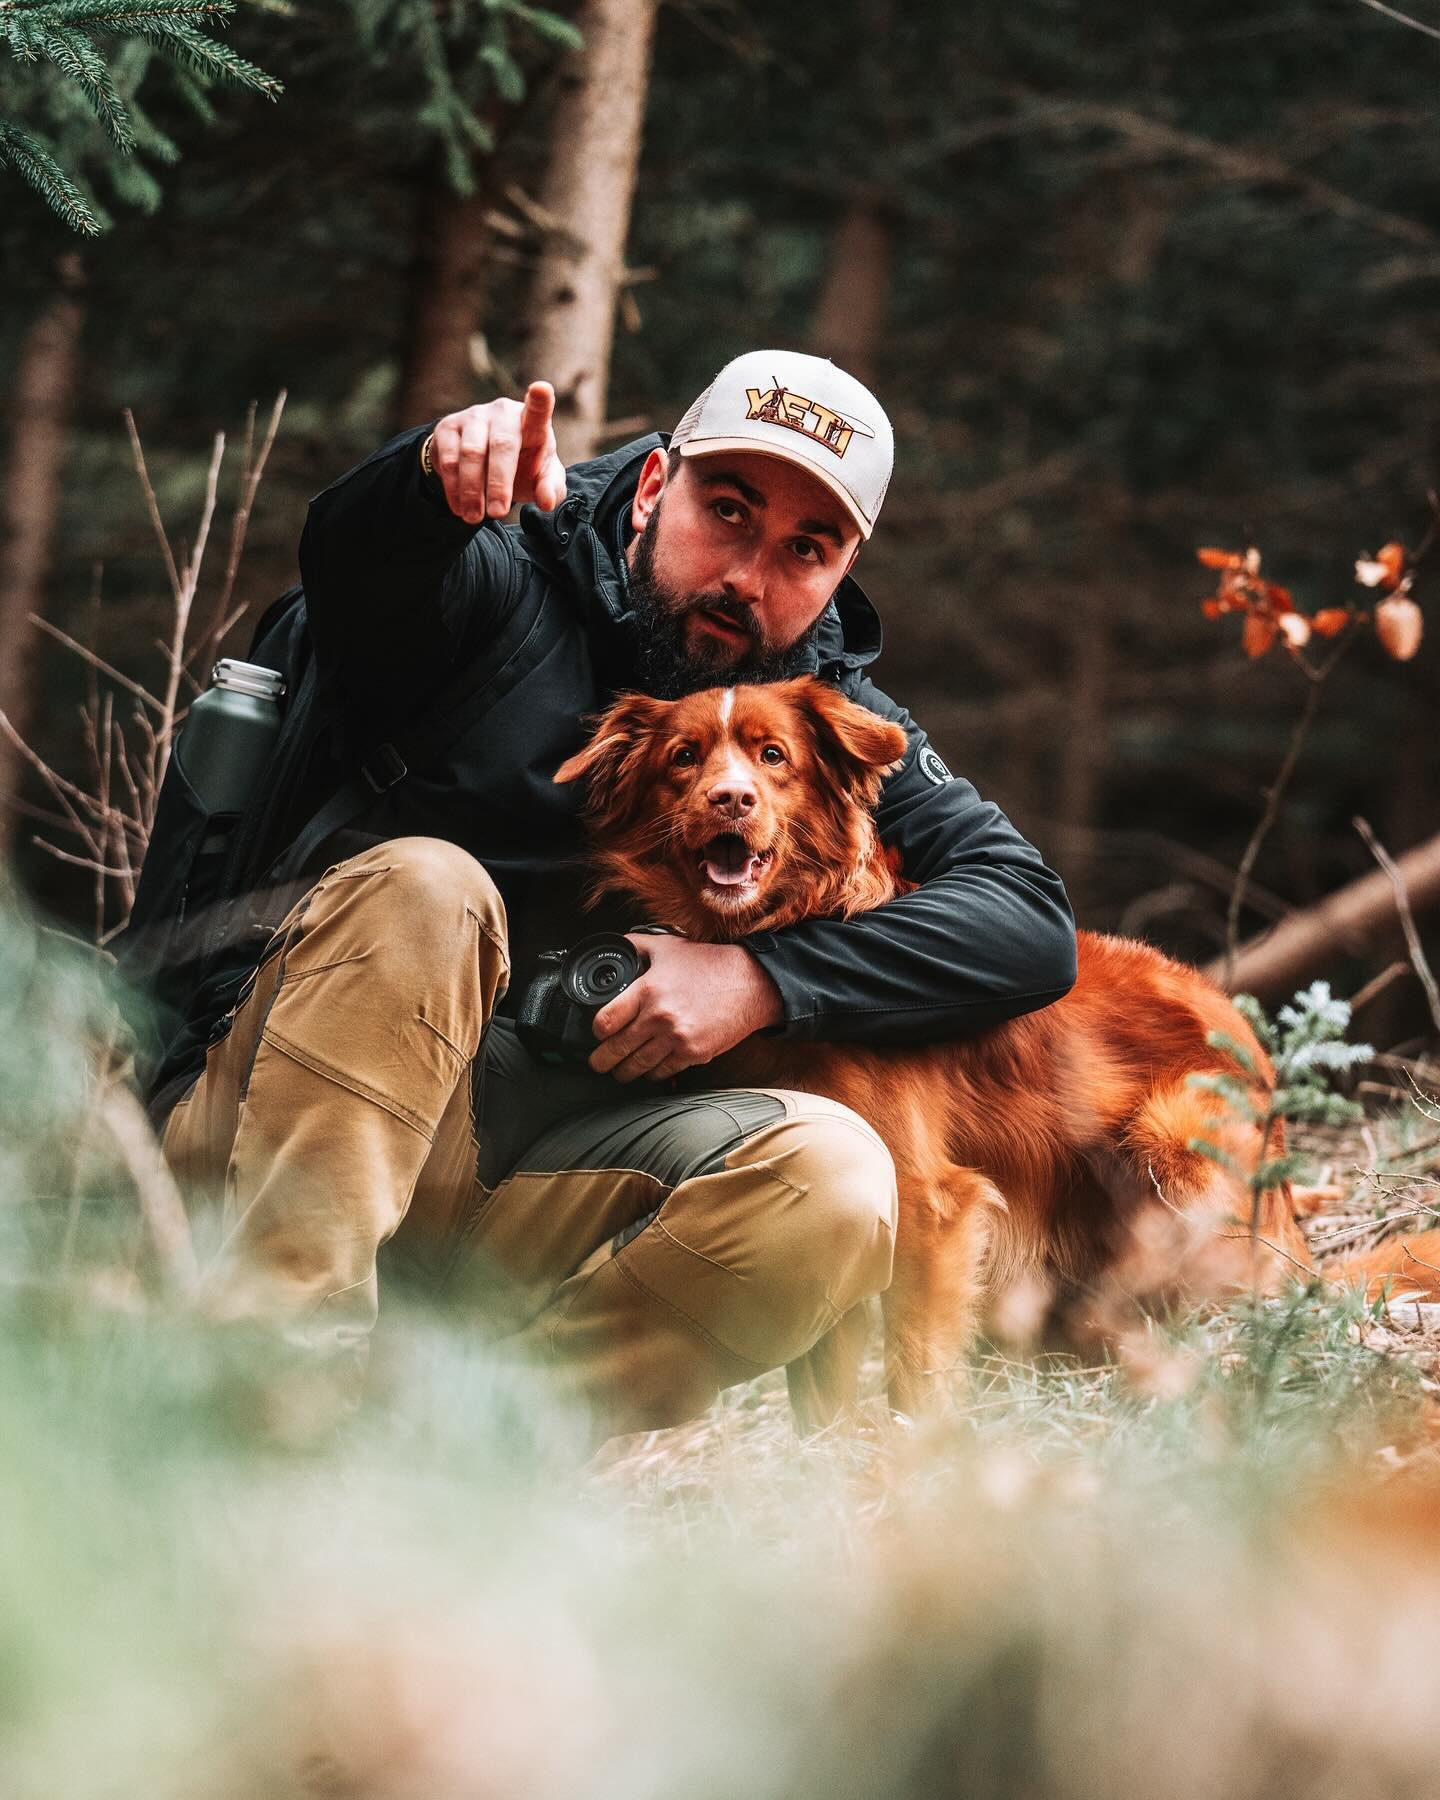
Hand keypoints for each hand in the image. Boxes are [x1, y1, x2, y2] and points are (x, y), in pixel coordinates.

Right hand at [430, 381, 567, 523]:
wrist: (483, 462)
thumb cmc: (522, 467)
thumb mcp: (541, 480)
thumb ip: (551, 489)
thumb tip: (547, 502)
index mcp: (532, 422)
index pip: (538, 409)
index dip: (541, 400)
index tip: (542, 389)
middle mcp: (503, 412)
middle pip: (502, 444)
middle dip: (499, 483)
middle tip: (498, 513)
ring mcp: (474, 416)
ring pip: (471, 454)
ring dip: (473, 490)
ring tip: (475, 518)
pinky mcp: (448, 427)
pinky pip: (449, 459)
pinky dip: (454, 488)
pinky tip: (460, 508)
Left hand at [588, 935, 783, 1082]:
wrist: (749, 984)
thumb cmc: (708, 964)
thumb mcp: (667, 946)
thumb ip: (635, 945)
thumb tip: (614, 948)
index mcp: (648, 990)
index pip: (605, 1021)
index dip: (596, 1030)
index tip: (598, 1032)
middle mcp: (660, 1017)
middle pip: (616, 1050)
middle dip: (602, 1061)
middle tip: (598, 1063)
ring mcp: (677, 1038)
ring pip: (637, 1067)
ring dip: (624, 1072)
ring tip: (619, 1071)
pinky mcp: (694, 1053)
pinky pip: (663, 1072)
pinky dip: (652, 1073)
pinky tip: (648, 1069)